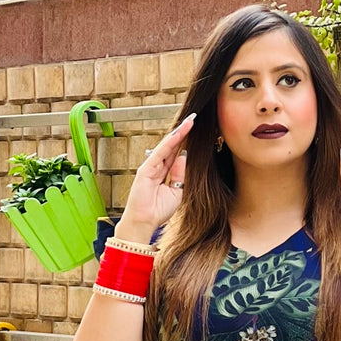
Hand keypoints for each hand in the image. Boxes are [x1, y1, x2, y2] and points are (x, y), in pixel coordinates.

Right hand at [118, 112, 194, 238]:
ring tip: (189, 122)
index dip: (185, 142)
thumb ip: (180, 175)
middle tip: (194, 119)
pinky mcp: (146, 169)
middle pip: (172, 146)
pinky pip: (161, 153)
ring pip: (167, 146)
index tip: (195, 131)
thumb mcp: (177, 192)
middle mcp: (157, 167)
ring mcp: (151, 167)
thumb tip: (184, 156)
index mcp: (165, 173)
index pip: (176, 153)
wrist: (145, 222)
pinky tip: (179, 134)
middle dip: (183, 133)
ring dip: (178, 133)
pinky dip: (170, 143)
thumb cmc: (158, 211)